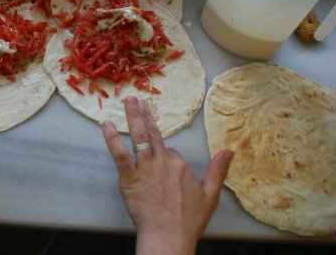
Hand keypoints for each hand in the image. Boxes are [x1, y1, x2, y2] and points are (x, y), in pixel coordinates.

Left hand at [102, 96, 233, 254]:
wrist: (168, 237)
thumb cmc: (188, 221)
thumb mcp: (210, 195)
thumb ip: (218, 171)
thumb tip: (229, 151)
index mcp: (181, 165)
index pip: (169, 151)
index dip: (165, 157)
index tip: (163, 165)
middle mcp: (162, 162)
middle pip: (153, 134)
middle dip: (144, 114)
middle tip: (137, 99)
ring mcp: (145, 169)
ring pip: (138, 138)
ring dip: (132, 117)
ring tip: (127, 101)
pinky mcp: (129, 178)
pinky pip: (120, 154)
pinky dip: (112, 138)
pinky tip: (106, 125)